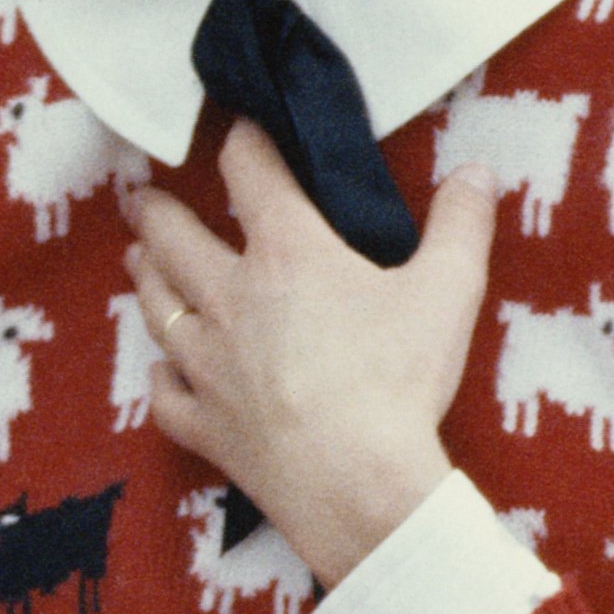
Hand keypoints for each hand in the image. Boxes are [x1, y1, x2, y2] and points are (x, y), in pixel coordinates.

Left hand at [129, 124, 496, 585]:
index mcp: (286, 254)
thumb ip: (461, 224)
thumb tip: (477, 171)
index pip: (250, 175)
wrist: (354, 484)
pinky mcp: (203, 424)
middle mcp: (229, 299)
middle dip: (156, 212)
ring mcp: (206, 365)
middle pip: (173, 239)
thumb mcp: (448, 292)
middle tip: (141, 199)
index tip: (239, 129)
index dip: (243, 143)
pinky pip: (165, 395)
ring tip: (136, 261)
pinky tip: (163, 373)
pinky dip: (161, 378)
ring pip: (158, 308)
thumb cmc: (397, 382)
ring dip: (145, 279)